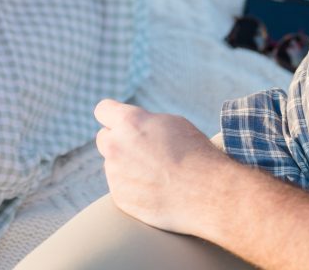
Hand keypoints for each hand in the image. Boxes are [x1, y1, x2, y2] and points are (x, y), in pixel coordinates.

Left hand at [94, 99, 228, 238]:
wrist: (206, 194)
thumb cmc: (194, 153)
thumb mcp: (171, 123)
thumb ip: (144, 122)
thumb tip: (134, 127)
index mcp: (128, 122)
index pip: (102, 110)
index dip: (111, 115)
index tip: (118, 122)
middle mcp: (116, 146)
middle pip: (104, 138)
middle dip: (117, 141)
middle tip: (139, 150)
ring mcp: (115, 174)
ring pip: (113, 165)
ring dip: (126, 167)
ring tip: (156, 174)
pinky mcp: (119, 198)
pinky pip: (120, 187)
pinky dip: (132, 188)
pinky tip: (155, 190)